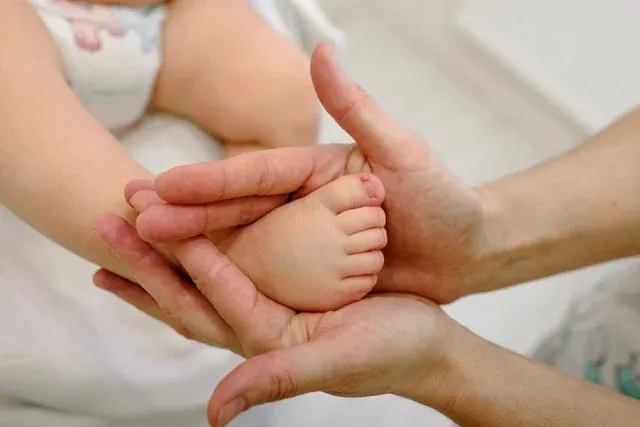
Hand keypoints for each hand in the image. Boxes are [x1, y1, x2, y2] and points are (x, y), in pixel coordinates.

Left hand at [94, 214, 461, 426]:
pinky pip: (240, 263)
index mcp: (265, 339)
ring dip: (166, 253)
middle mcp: (258, 325)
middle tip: (104, 223)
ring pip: (207, 277)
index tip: (140, 224)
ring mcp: (272, 307)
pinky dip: (209, 248)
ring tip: (128, 228)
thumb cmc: (392, 352)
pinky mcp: (289, 289)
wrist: (429, 347)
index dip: (172, 263)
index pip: (207, 298)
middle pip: (189, 292)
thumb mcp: (338, 362)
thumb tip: (213, 414)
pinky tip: (194, 232)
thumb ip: (278, 379)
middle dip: (146, 261)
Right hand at [134, 43, 488, 302]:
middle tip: (128, 216)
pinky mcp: (314, 275)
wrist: (468, 251)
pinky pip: (266, 276)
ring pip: (242, 244)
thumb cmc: (441, 199)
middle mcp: (302, 204)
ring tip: (144, 248)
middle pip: (237, 211)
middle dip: (184, 214)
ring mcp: (305, 241)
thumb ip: (356, 109)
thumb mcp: (399, 151)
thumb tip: (320, 51)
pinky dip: (229, 278)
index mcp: (314, 172)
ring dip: (194, 247)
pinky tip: (193, 283)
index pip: (253, 174)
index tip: (159, 184)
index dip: (207, 181)